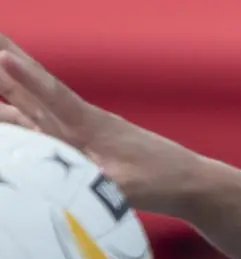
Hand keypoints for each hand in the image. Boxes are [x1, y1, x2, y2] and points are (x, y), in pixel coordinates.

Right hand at [0, 34, 208, 216]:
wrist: (190, 183)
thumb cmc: (162, 184)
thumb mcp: (129, 188)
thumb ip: (98, 185)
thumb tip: (69, 188)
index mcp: (93, 127)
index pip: (55, 97)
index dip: (28, 80)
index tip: (3, 56)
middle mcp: (81, 123)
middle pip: (34, 88)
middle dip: (8, 63)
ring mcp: (80, 131)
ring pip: (33, 102)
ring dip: (6, 82)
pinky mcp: (82, 142)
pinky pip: (41, 123)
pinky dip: (16, 111)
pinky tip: (1, 109)